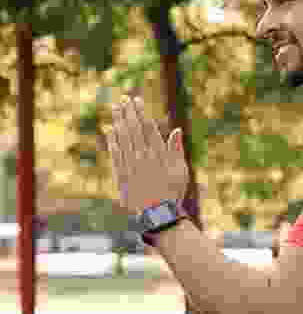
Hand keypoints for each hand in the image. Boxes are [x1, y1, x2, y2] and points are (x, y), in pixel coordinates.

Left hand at [105, 95, 188, 213]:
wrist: (158, 214)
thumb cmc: (173, 191)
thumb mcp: (181, 169)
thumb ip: (176, 148)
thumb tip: (176, 130)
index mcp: (158, 153)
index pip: (147, 126)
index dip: (141, 112)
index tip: (136, 100)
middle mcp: (143, 156)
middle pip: (133, 129)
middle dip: (128, 112)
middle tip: (123, 99)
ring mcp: (131, 165)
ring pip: (122, 138)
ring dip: (118, 121)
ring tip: (115, 108)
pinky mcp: (122, 174)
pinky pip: (115, 153)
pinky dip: (112, 140)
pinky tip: (110, 130)